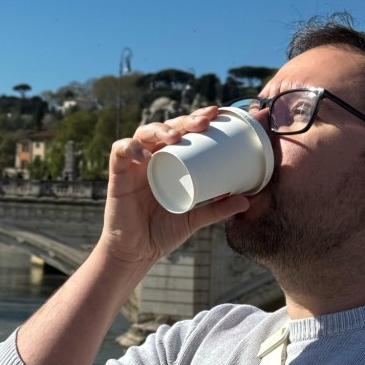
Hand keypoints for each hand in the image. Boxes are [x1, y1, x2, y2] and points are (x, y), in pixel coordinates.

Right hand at [99, 106, 251, 268]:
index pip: (184, 132)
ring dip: (161, 130)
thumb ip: (216, 209)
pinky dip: (131, 148)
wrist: (137, 251)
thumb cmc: (163, 231)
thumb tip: (246, 201)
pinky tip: (145, 154)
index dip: (198, 118)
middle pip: (168, 127)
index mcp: (171, 161)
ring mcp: (135, 164)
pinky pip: (120, 151)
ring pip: (145, 133)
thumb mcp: (194, 218)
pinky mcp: (118, 173)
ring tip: (177, 137)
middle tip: (205, 121)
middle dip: (186, 120)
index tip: (217, 113)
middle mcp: (153, 157)